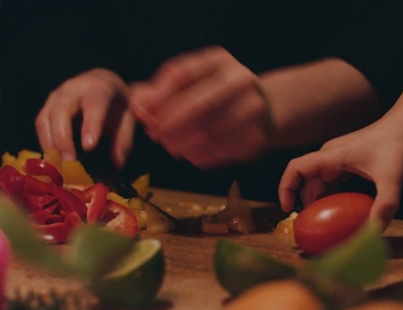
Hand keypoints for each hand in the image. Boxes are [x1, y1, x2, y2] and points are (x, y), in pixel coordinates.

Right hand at [35, 68, 134, 167]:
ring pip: (45, 119)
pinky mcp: (47, 106)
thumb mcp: (127, 119)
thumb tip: (117, 163)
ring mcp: (56, 96)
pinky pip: (41, 125)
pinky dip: (45, 143)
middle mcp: (73, 89)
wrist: (102, 83)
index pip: (94, 105)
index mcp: (99, 89)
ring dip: (50, 143)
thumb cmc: (116, 104)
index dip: (90, 126)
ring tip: (58, 165)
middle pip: (61, 111)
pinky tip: (53, 159)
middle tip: (69, 161)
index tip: (89, 146)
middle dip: (63, 138)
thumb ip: (123, 140)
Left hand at [129, 46, 273, 168]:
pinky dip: (201, 155)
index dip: (157, 97)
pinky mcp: (257, 136)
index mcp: (220, 61)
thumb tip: (137, 104)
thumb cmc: (218, 95)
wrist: (266, 109)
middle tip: (155, 135)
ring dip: (183, 143)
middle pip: (197, 104)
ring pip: (208, 132)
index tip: (143, 114)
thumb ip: (158, 92)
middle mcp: (241, 80)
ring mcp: (253, 108)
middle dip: (170, 124)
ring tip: (172, 147)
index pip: (180, 74)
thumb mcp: (192, 84)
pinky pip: (221, 150)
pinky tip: (192, 154)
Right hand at [278, 118, 402, 229]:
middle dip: (305, 203)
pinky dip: (332, 195)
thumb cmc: (398, 144)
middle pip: (306, 181)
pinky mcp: (349, 160)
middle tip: (311, 227)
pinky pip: (332, 180)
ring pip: (319, 181)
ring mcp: (339, 157)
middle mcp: (330, 155)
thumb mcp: (392, 179)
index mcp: (332, 156)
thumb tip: (374, 232)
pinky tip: (342, 211)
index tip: (288, 210)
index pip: (296, 168)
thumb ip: (384, 206)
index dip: (285, 188)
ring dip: (319, 201)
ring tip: (325, 223)